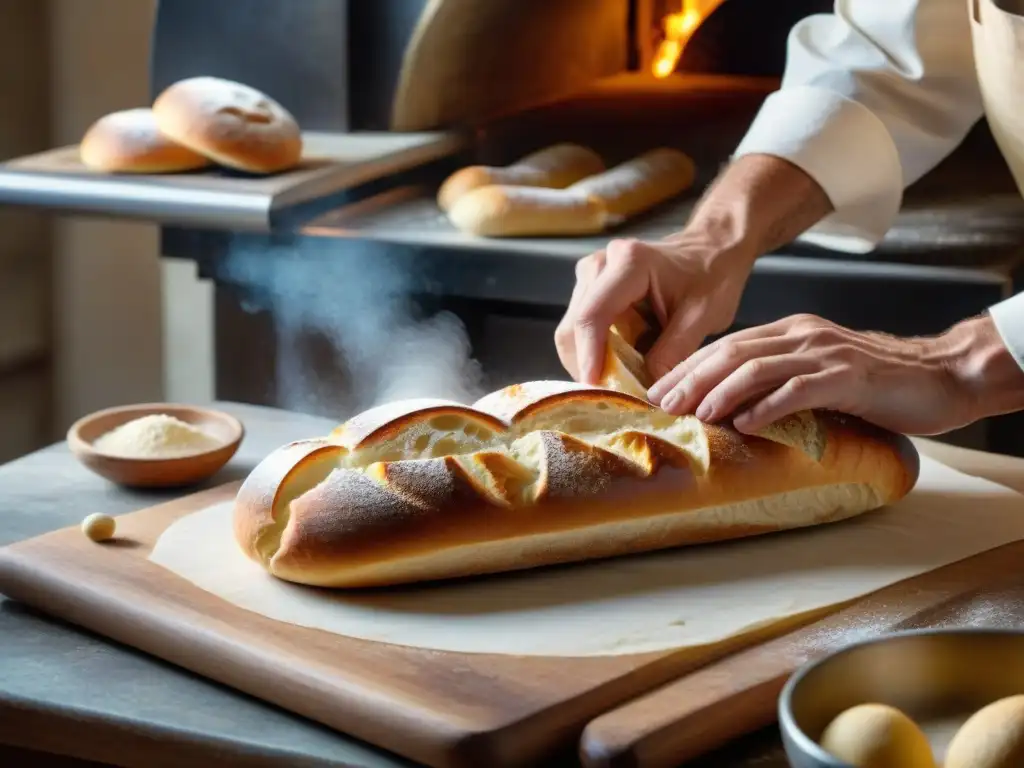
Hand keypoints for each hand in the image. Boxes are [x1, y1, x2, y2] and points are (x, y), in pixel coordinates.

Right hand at [555, 235, 754, 384]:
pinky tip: (616, 365)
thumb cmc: (711, 277)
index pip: (593, 315)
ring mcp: (590, 275)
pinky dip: (593, 352)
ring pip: (572, 329)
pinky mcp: (589, 288)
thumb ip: (674, 352)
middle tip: (611, 396)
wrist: (710, 251)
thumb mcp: (703, 316)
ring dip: (589, 360)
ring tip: (617, 382)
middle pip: (574, 325)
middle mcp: (600, 264)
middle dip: (587, 364)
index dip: (589, 355)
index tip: (595, 388)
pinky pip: (579, 328)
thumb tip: (649, 391)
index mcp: (629, 263)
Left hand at [648, 313, 1023, 435]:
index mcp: (792, 332)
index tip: (659, 391)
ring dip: (720, 392)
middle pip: (732, 352)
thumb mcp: (819, 373)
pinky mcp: (849, 377)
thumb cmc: (876, 383)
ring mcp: (826, 353)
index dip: (689, 367)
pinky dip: (767, 407)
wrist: (942, 376)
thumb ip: (780, 379)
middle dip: (691, 378)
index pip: (728, 345)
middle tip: (662, 404)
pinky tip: (745, 425)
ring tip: (694, 414)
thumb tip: (731, 406)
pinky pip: (799, 390)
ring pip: (758, 367)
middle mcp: (803, 335)